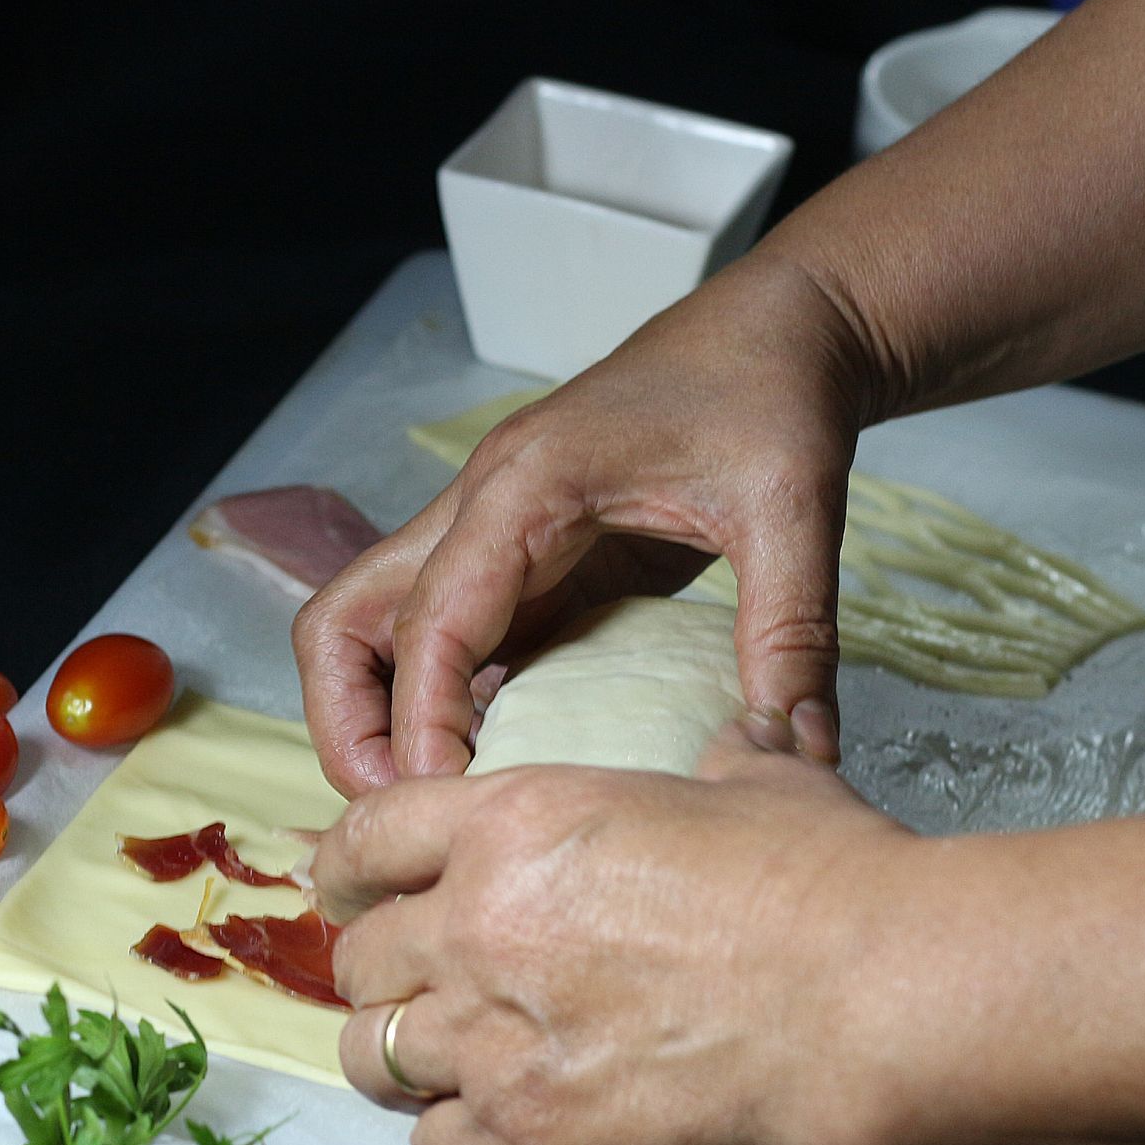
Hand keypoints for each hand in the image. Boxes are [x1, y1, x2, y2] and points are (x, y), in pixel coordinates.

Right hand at [293, 249, 875, 796]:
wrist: (775, 330)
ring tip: (441, 800)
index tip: (447, 803)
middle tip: (407, 814)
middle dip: (350, 726)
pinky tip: (504, 759)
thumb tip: (799, 756)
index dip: (421, 722)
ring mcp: (490, 533)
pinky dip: (447, 703)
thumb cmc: (769, 393)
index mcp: (527, 487)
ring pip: (374, 629)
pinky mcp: (521, 558)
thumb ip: (791, 636)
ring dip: (380, 716)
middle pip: (345, 623)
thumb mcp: (793, 511)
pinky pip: (448, 640)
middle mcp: (482, 507)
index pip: (429, 620)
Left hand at [310, 718, 923, 1144]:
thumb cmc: (827, 883)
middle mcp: (478, 930)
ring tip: (453, 1059)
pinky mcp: (531, 1144)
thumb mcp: (756, 781)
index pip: (365, 839)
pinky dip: (458, 1138)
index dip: (348, 867)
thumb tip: (742, 738)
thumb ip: (712, 762)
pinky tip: (503, 1125)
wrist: (876, 1006)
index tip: (353, 887)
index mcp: (514, 824)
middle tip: (429, 981)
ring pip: (372, 1058)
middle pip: (360, 959)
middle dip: (384, 968)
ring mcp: (495, 1046)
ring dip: (404, 1056)